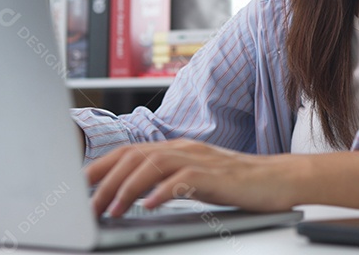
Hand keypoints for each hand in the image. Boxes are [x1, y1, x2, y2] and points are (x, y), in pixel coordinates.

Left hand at [85, 139, 300, 217]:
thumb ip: (167, 180)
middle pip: (134, 156)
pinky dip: (162, 192)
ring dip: (127, 188)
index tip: (79, 185)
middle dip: (105, 181)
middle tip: (89, 206)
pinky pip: (183, 180)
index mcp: (176, 148)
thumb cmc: (238, 183)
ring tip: (112, 210)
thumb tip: (134, 195)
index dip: (101, 166)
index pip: (129, 151)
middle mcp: (184, 148)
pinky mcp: (216, 175)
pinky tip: (149, 207)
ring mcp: (200, 159)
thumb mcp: (195, 179)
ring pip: (152, 165)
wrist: (279, 180)